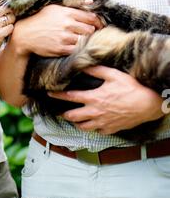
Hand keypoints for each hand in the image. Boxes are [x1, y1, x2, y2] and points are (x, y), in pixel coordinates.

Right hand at [11, 3, 102, 56]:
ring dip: (86, 41)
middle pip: (90, 30)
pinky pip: (76, 50)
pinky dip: (78, 49)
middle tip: (92, 34)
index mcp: (66, 13)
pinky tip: (76, 46)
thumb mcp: (54, 8)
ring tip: (84, 41)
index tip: (99, 25)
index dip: (98, 22)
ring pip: (84, 40)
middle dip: (92, 32)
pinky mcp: (60, 48)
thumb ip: (73, 6)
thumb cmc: (40, 19)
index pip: (90, 17)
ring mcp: (63, 37)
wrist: (25, 34)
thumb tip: (91, 2)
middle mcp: (66, 24)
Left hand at [49, 66, 163, 133]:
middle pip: (73, 116)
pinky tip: (93, 123)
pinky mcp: (110, 129)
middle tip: (61, 110)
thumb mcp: (112, 75)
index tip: (49, 93)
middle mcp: (95, 112)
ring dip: (76, 123)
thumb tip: (84, 66)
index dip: (57, 95)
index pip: (70, 97)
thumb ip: (96, 71)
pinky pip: (97, 132)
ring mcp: (103, 123)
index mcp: (94, 98)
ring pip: (83, 127)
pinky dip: (92, 128)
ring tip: (74, 118)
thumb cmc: (131, 88)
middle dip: (65, 113)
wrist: (147, 104)